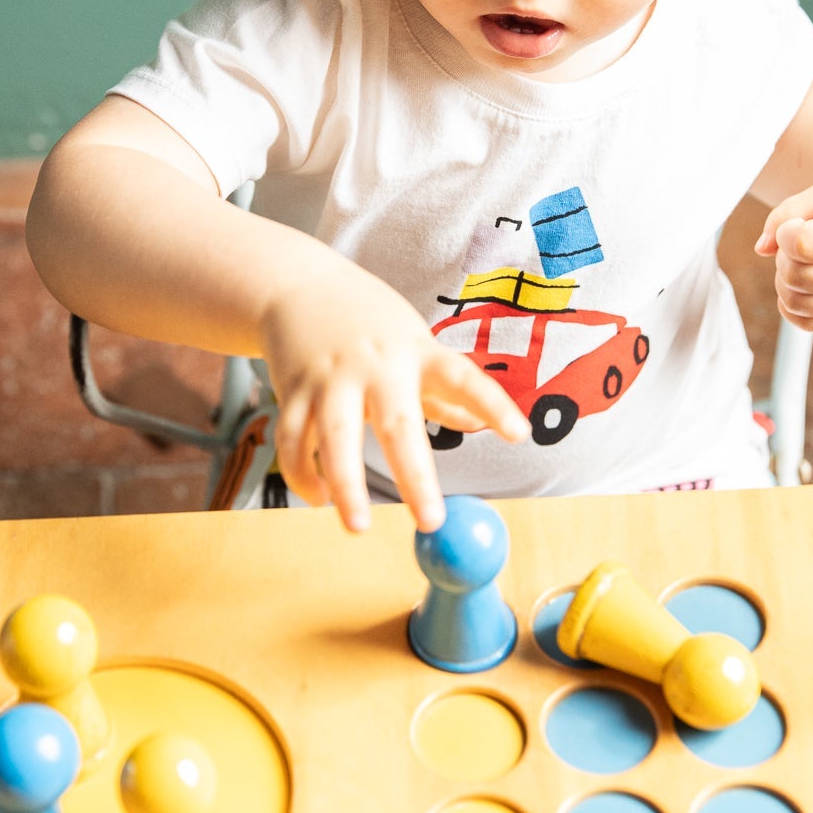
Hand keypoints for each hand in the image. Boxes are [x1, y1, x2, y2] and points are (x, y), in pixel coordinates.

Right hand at [259, 264, 528, 533]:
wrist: (297, 284)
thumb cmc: (368, 320)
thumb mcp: (413, 342)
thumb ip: (442, 389)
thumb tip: (478, 425)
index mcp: (415, 351)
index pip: (462, 378)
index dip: (492, 404)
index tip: (519, 434)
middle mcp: (375, 365)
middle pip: (397, 423)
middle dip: (415, 476)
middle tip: (431, 521)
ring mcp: (331, 377)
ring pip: (335, 436)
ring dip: (345, 484)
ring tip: (357, 527)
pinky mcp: (293, 390)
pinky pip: (293, 440)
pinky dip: (302, 474)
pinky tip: (319, 498)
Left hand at [754, 160, 812, 333]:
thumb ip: (785, 214)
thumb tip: (760, 249)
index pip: (800, 246)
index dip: (787, 230)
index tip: (800, 221)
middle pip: (792, 276)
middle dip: (784, 253)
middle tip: (803, 234)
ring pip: (793, 302)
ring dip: (785, 277)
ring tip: (806, 256)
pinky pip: (806, 323)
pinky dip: (793, 304)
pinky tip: (801, 280)